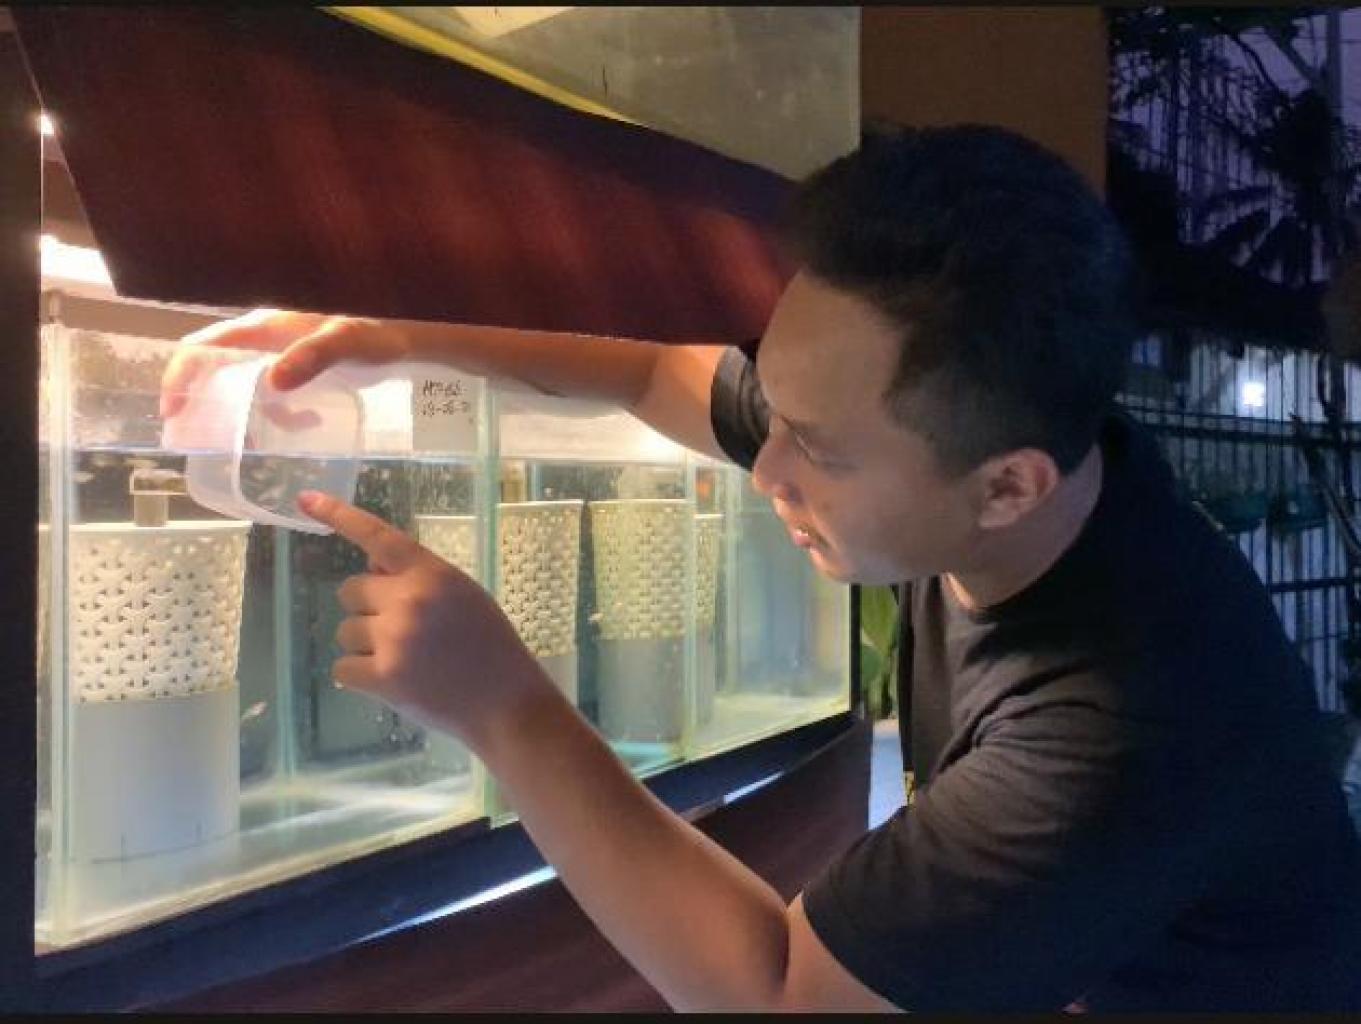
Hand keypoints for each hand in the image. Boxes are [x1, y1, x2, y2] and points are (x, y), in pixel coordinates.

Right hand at [160, 308, 409, 417]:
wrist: (406, 339)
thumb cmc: (375, 334)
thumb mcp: (347, 341)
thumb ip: (313, 356)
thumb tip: (272, 380)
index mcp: (263, 328)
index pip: (202, 346)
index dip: (180, 375)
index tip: (174, 410)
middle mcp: (263, 339)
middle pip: (213, 366)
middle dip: (202, 398)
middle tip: (201, 435)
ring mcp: (279, 355)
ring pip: (242, 385)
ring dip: (246, 412)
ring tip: (256, 439)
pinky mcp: (298, 371)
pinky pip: (274, 396)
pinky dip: (281, 414)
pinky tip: (305, 423)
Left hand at [298, 491, 552, 744]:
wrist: (506, 701)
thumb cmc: (490, 646)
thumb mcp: (463, 595)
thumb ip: (420, 580)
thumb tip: (372, 573)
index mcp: (431, 573)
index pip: (377, 536)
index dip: (338, 516)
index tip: (305, 499)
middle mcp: (407, 598)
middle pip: (350, 591)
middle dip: (366, 608)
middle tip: (399, 630)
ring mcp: (393, 638)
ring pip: (345, 631)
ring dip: (366, 645)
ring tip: (404, 660)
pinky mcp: (382, 676)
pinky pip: (343, 668)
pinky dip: (360, 676)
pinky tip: (392, 681)